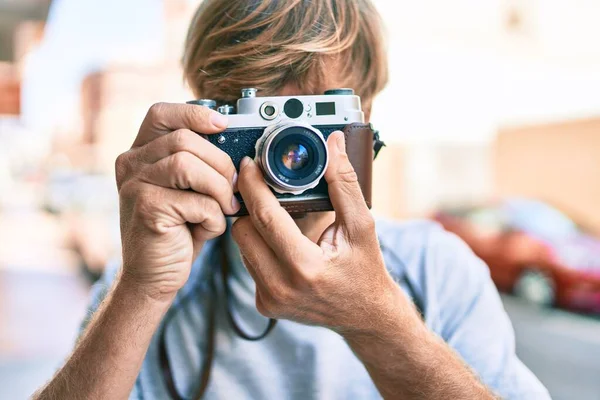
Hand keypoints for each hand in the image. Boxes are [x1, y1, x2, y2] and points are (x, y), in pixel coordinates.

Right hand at [115, 103, 239, 299]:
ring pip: (189, 165)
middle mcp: (131, 164)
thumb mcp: (186, 190)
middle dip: (220, 162)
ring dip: (219, 189)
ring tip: (225, 208)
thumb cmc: (177, 231)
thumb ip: (199, 164)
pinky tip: (207, 229)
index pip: (161, 114)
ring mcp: (134, 185)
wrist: (153, 276)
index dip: (194, 113)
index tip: (223, 124)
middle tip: (233, 186)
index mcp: (140, 154)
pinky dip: (214, 218)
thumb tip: (238, 147)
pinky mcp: (147, 209)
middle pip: (184, 139)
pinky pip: (196, 201)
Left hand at [232, 131, 399, 333]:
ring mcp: (269, 299)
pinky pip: (249, 263)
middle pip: (244, 230)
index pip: (265, 218)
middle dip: (251, 204)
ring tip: (276, 213)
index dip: (254, 186)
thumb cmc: (366, 270)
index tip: (249, 164)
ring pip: (242, 246)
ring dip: (254, 225)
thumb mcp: (362, 226)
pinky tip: (280, 240)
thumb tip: (333, 145)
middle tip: (263, 186)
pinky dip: (260, 246)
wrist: (366, 317)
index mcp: (305, 267)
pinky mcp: (264, 305)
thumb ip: (344, 183)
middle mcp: (281, 288)